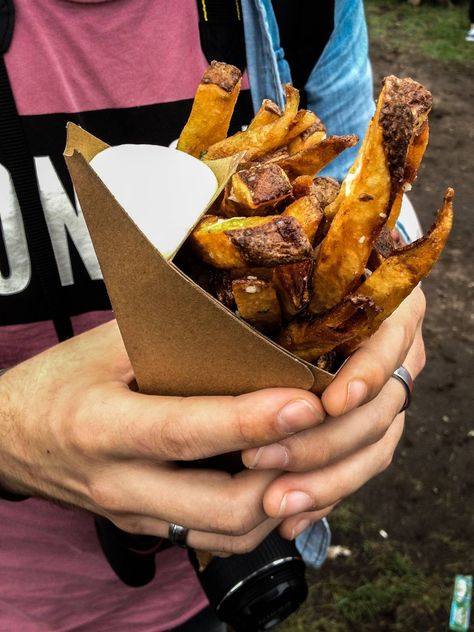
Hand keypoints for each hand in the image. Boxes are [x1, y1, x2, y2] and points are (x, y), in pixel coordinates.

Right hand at [0, 320, 325, 554]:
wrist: (9, 438)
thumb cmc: (57, 383)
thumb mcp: (104, 346)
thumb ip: (168, 337)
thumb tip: (241, 323)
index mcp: (101, 428)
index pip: (186, 432)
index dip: (251, 420)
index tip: (305, 402)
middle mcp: (119, 484)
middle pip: (219, 506)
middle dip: (286, 476)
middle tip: (323, 434)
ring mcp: (134, 516)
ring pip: (226, 534)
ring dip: (279, 502)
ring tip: (310, 456)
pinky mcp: (146, 528)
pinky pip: (214, 540)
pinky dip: (257, 517)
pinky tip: (278, 482)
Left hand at [242, 286, 425, 539]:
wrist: (310, 304)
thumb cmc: (291, 282)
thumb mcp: (295, 280)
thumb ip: (291, 288)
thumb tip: (252, 308)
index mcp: (389, 309)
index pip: (391, 342)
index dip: (367, 373)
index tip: (333, 400)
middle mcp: (397, 354)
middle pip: (379, 409)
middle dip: (323, 441)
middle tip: (265, 459)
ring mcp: (387, 395)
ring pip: (374, 448)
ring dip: (325, 481)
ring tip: (278, 504)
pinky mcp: (370, 429)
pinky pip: (360, 468)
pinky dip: (328, 494)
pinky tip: (295, 518)